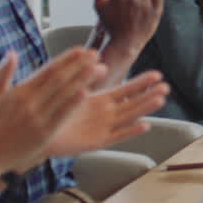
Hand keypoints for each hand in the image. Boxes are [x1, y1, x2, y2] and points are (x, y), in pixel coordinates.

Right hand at [0, 49, 104, 174]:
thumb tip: (12, 52)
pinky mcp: (43, 133)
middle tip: (97, 54)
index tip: (82, 49)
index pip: (48, 70)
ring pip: (63, 94)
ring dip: (83, 79)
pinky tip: (87, 93)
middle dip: (80, 64)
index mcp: (20, 91)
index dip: (67, 58)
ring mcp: (37, 117)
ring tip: (99, 68)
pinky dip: (74, 103)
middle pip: (60, 78)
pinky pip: (61, 115)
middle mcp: (30, 102)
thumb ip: (4, 73)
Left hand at [44, 71, 169, 157]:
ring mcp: (103, 128)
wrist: (37, 131)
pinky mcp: (96, 142)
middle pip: (133, 102)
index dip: (142, 82)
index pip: (126, 89)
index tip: (157, 74)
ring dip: (144, 108)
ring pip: (129, 116)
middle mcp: (106, 114)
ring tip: (160, 100)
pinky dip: (130, 131)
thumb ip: (83, 76)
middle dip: (149, 94)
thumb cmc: (52, 110)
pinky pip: (117, 136)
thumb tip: (97, 59)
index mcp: (100, 100)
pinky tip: (144, 125)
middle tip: (166, 86)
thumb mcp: (69, 89)